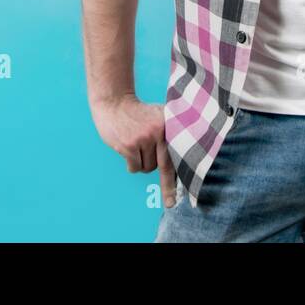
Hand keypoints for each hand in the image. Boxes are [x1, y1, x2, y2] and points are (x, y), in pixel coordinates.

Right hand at [90, 92, 177, 207]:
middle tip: (170, 203)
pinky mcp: (128, 146)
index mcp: (169, 123)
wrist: (114, 102)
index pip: (179, 152)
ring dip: (143, 163)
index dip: (184, 172)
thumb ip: (170, 132)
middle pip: (166, 166)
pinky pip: (135, 168)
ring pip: (148, 168)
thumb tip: (182, 160)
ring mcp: (143, 139)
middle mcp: (159, 131)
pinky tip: (128, 150)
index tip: (189, 188)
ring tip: (137, 146)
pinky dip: (132, 164)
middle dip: (168, 187)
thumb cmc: (138, 113)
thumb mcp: (158, 115)